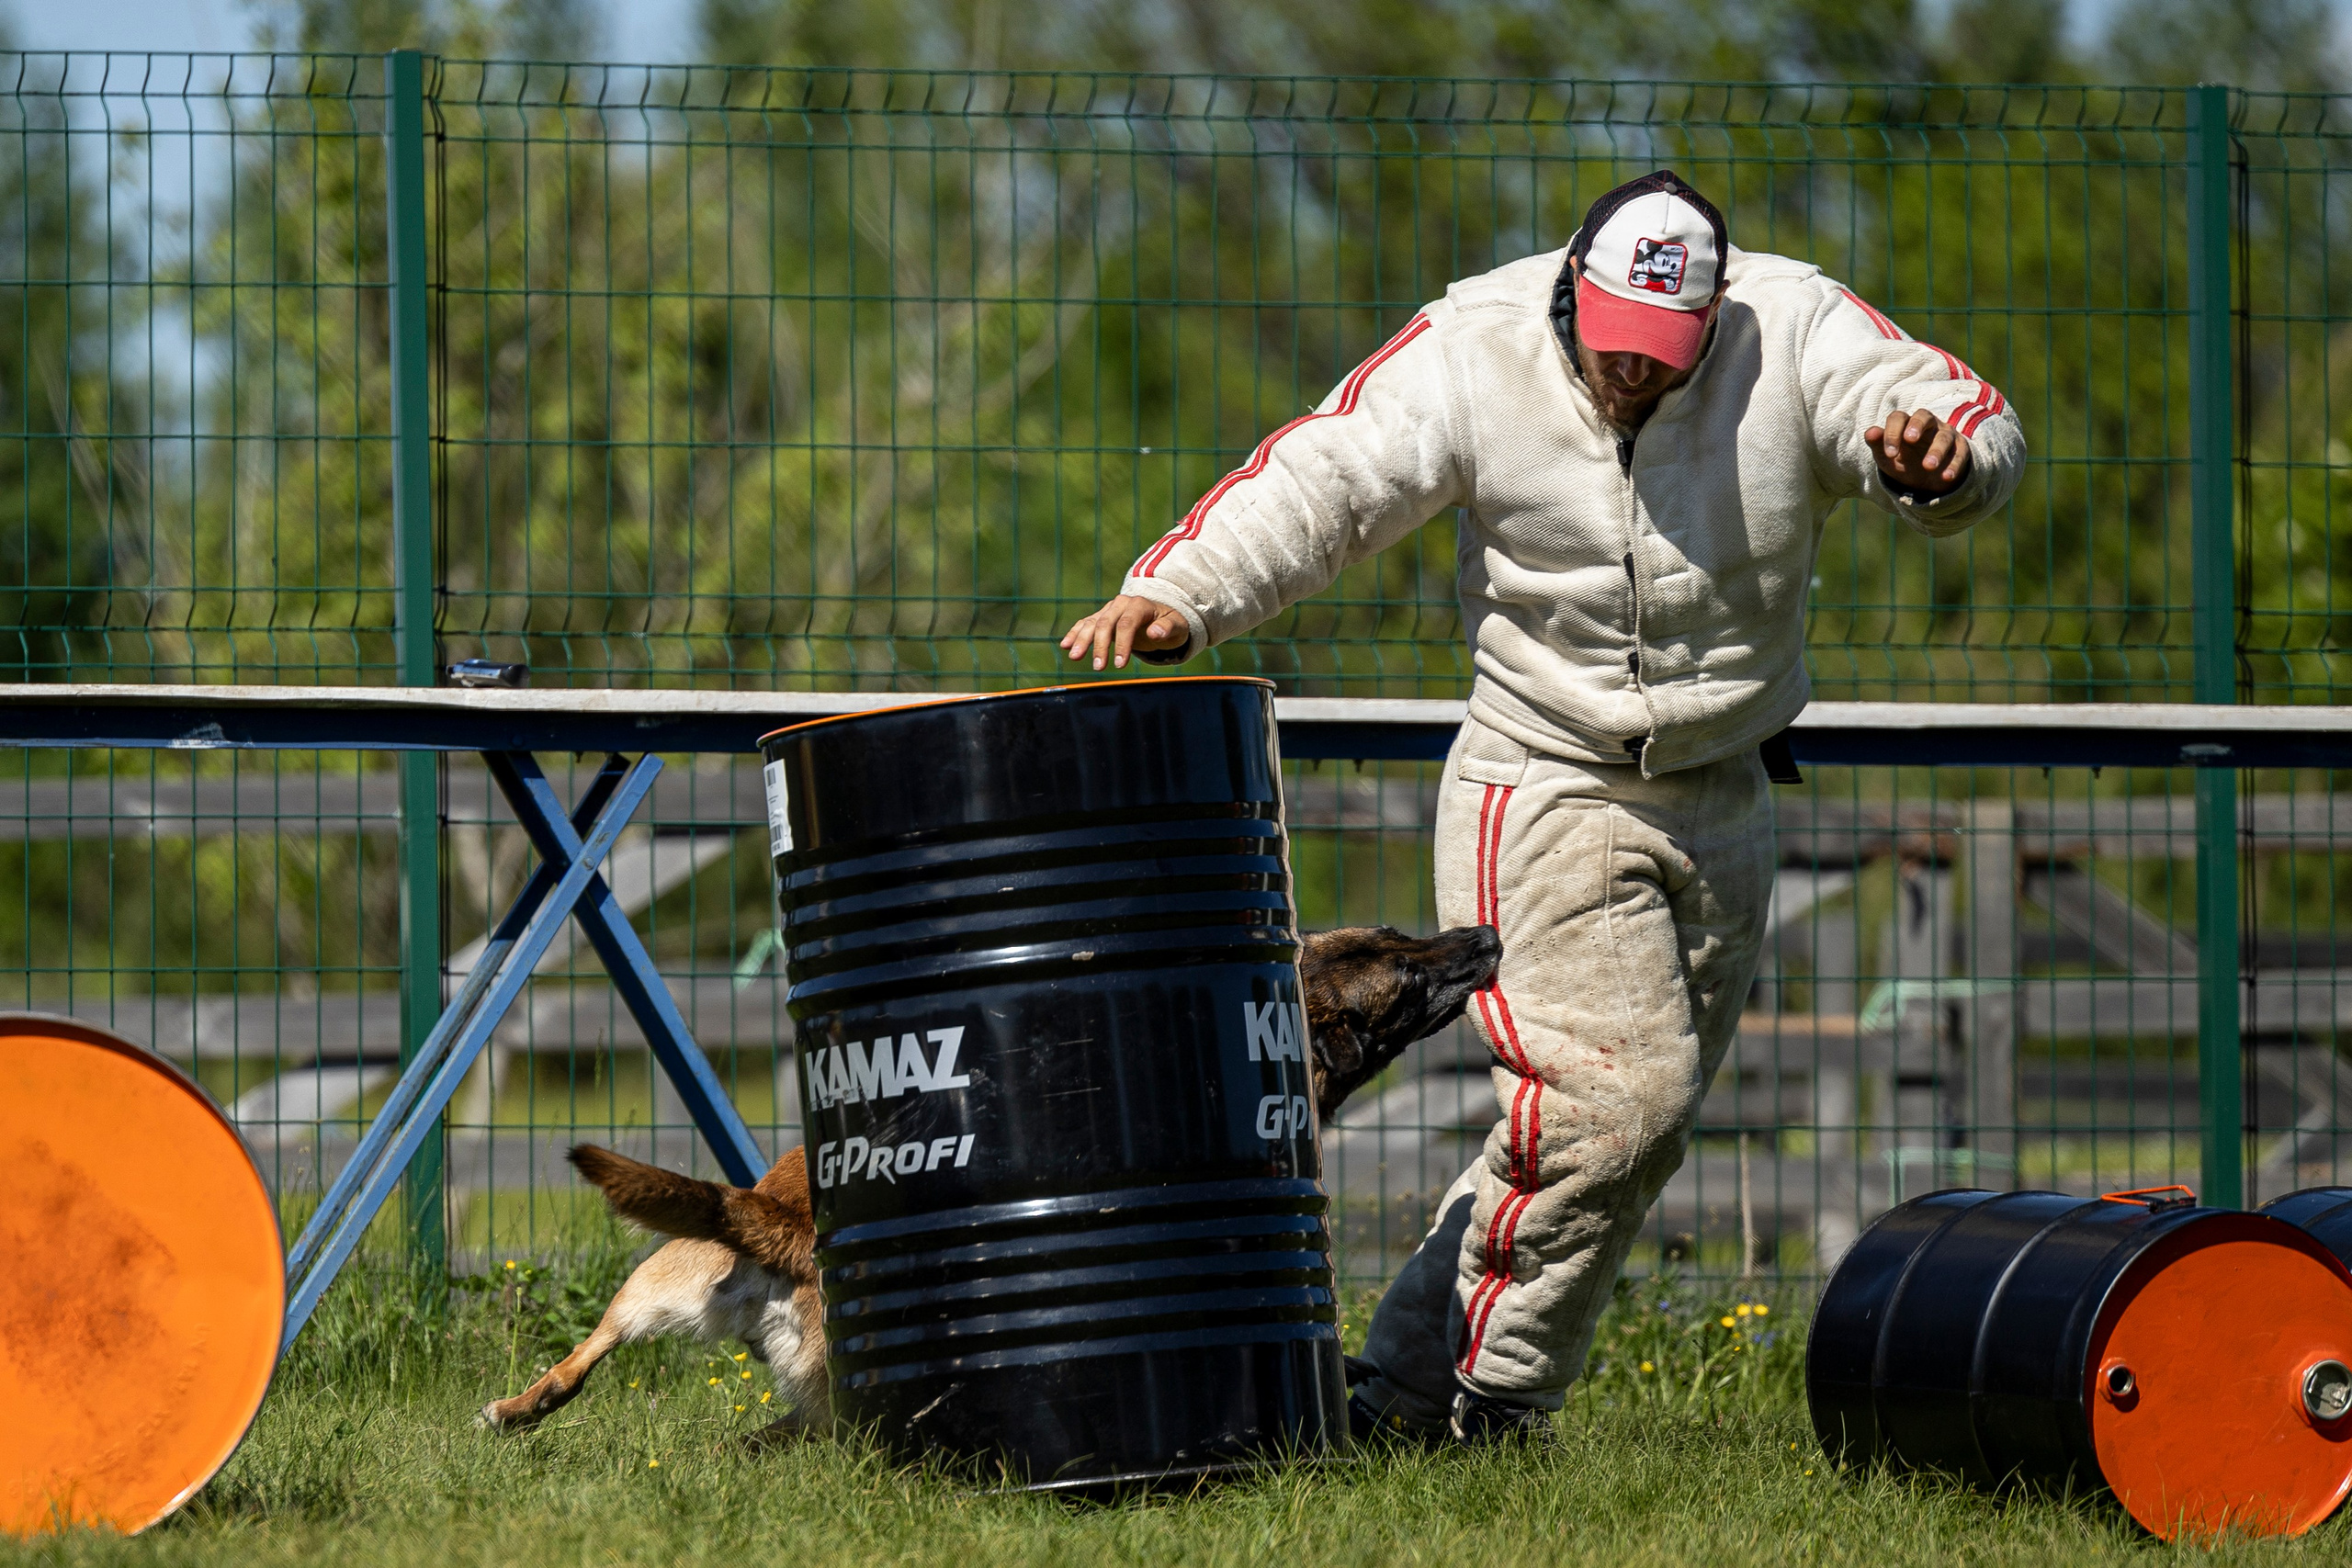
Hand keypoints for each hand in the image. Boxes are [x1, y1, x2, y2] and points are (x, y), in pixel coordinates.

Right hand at [1059, 595, 1188, 670]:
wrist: (1160, 614)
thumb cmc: (1171, 622)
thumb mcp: (1177, 625)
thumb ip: (1168, 628)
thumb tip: (1155, 632)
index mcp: (1139, 605)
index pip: (1127, 624)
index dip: (1122, 644)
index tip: (1119, 665)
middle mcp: (1121, 604)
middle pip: (1105, 623)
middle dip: (1099, 646)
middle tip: (1098, 667)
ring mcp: (1109, 610)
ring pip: (1091, 623)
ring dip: (1082, 640)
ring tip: (1074, 657)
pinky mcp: (1101, 617)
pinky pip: (1085, 624)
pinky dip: (1075, 633)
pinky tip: (1065, 645)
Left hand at [1865, 408, 1971, 494]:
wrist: (1925, 480)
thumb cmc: (1903, 461)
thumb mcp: (1887, 457)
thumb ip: (1877, 444)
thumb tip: (1870, 433)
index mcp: (1906, 423)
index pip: (1898, 418)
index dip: (1892, 432)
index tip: (1889, 453)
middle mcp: (1927, 424)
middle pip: (1924, 416)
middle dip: (1917, 426)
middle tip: (1910, 440)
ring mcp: (1945, 435)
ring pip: (1944, 436)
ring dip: (1937, 451)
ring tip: (1928, 466)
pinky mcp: (1960, 449)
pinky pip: (1960, 453)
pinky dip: (1954, 465)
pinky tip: (1946, 477)